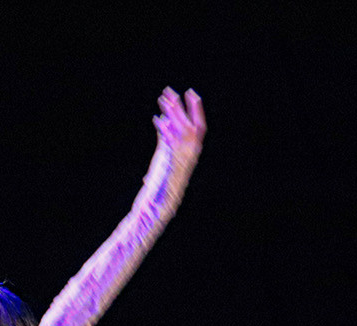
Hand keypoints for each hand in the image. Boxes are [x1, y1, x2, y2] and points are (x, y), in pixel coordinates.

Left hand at [144, 87, 204, 204]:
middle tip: (175, 91)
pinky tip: (156, 119)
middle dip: (184, 107)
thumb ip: (165, 139)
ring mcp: (181, 159)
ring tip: (163, 99)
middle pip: (191, 125)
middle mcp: (190, 154)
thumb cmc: (161, 183)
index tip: (191, 94)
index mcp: (192, 153)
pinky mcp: (170, 163)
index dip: (196, 110)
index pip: (199, 127)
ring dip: (172, 114)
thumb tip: (161, 120)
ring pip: (180, 130)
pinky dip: (164, 130)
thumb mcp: (164, 157)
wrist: (160, 203)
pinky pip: (169, 142)